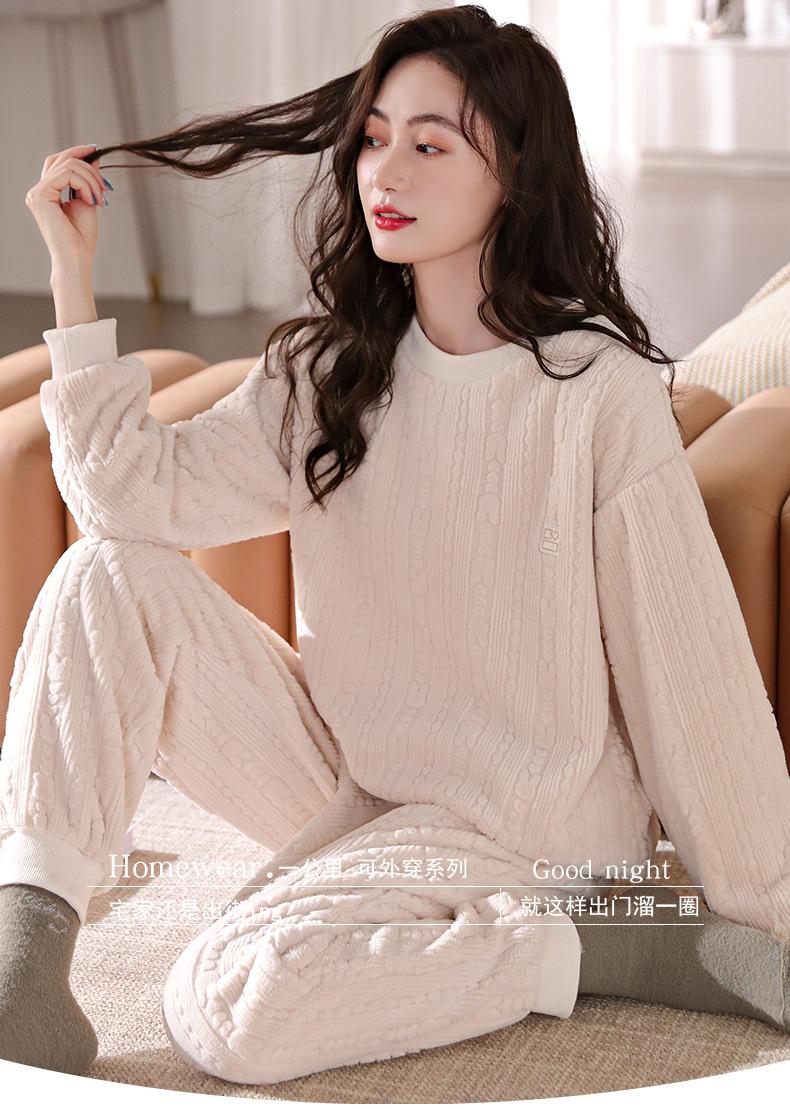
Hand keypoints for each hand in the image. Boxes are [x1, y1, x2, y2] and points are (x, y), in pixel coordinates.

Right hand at [25, 144, 109, 274]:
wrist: (76, 259)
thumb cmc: (82, 239)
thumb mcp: (88, 201)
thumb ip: (88, 179)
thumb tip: (93, 155)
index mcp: (47, 193)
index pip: (59, 162)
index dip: (76, 153)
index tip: (95, 150)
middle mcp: (37, 191)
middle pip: (62, 159)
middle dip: (88, 168)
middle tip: (105, 188)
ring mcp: (36, 193)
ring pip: (67, 165)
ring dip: (91, 179)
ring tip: (100, 198)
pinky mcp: (40, 196)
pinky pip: (66, 174)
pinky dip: (84, 184)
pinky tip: (91, 200)